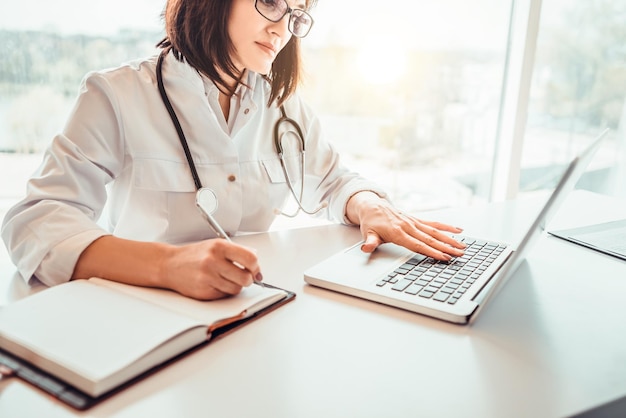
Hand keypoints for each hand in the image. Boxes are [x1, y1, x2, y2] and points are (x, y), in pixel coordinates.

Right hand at [162, 239, 261, 299]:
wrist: (169, 264)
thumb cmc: (194, 255)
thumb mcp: (215, 245)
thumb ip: (236, 251)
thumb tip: (255, 262)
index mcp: (219, 247)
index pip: (250, 259)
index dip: (256, 267)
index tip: (256, 270)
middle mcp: (213, 261)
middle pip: (246, 277)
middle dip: (248, 279)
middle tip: (244, 277)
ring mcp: (208, 277)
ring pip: (236, 289)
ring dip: (236, 286)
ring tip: (227, 279)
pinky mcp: (204, 291)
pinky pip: (224, 295)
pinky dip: (224, 291)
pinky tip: (216, 283)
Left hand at [346, 192, 465, 260]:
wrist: (372, 205)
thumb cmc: (370, 221)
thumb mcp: (367, 233)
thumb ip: (370, 242)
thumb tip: (366, 249)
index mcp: (398, 232)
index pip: (418, 245)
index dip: (432, 252)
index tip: (443, 257)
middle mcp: (408, 226)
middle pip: (431, 239)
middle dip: (446, 248)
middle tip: (460, 255)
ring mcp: (414, 222)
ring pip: (435, 232)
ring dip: (450, 239)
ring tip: (463, 246)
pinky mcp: (416, 220)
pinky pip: (434, 224)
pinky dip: (446, 227)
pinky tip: (458, 231)